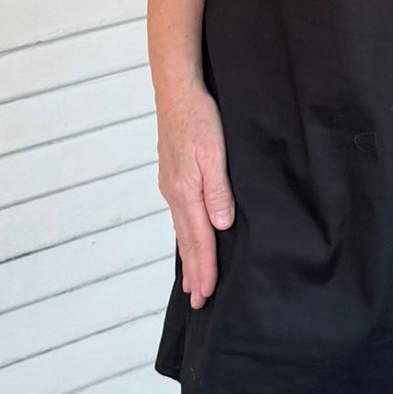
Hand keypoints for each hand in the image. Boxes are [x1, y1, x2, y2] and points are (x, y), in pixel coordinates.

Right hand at [157, 80, 235, 305]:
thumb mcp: (214, 154)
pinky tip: (188, 239)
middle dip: (194, 272)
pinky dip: (185, 236)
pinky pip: (180, 216)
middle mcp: (174, 194)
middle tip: (198, 301)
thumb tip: (221, 226)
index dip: (205, 268)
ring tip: (191, 281)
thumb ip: (218, 192)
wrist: (177, 92)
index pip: (199, 240)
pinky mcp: (173, 177)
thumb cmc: (199, 119)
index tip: (207, 294)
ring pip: (182, 230)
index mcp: (186, 193)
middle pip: (187, 241)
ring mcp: (171, 186)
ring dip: (188, 257)